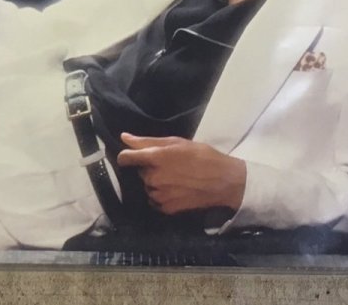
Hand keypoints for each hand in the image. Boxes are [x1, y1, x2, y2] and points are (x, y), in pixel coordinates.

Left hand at [116, 133, 246, 214]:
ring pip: (148, 186)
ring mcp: (160, 195)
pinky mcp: (167, 209)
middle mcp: (154, 178)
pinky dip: (161, 195)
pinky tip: (175, 190)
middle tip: (169, 165)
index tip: (129, 157)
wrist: (223, 181)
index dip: (126, 156)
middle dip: (149, 168)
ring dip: (156, 182)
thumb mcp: (176, 143)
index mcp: (156, 158)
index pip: (127, 158)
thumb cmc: (201, 156)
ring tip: (175, 178)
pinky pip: (155, 201)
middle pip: (141, 172)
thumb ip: (147, 141)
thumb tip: (124, 138)